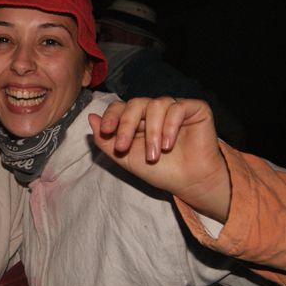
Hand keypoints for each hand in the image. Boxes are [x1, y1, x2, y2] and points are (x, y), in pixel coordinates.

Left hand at [88, 97, 230, 221]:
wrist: (189, 183)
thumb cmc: (159, 170)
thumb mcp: (126, 158)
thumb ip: (106, 140)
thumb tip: (90, 117)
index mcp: (137, 119)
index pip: (120, 107)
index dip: (111, 116)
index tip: (106, 130)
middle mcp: (154, 110)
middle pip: (134, 103)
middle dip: (126, 124)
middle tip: (124, 147)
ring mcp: (174, 107)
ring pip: (155, 105)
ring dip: (151, 132)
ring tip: (154, 155)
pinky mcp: (194, 108)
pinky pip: (177, 107)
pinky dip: (170, 126)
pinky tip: (168, 145)